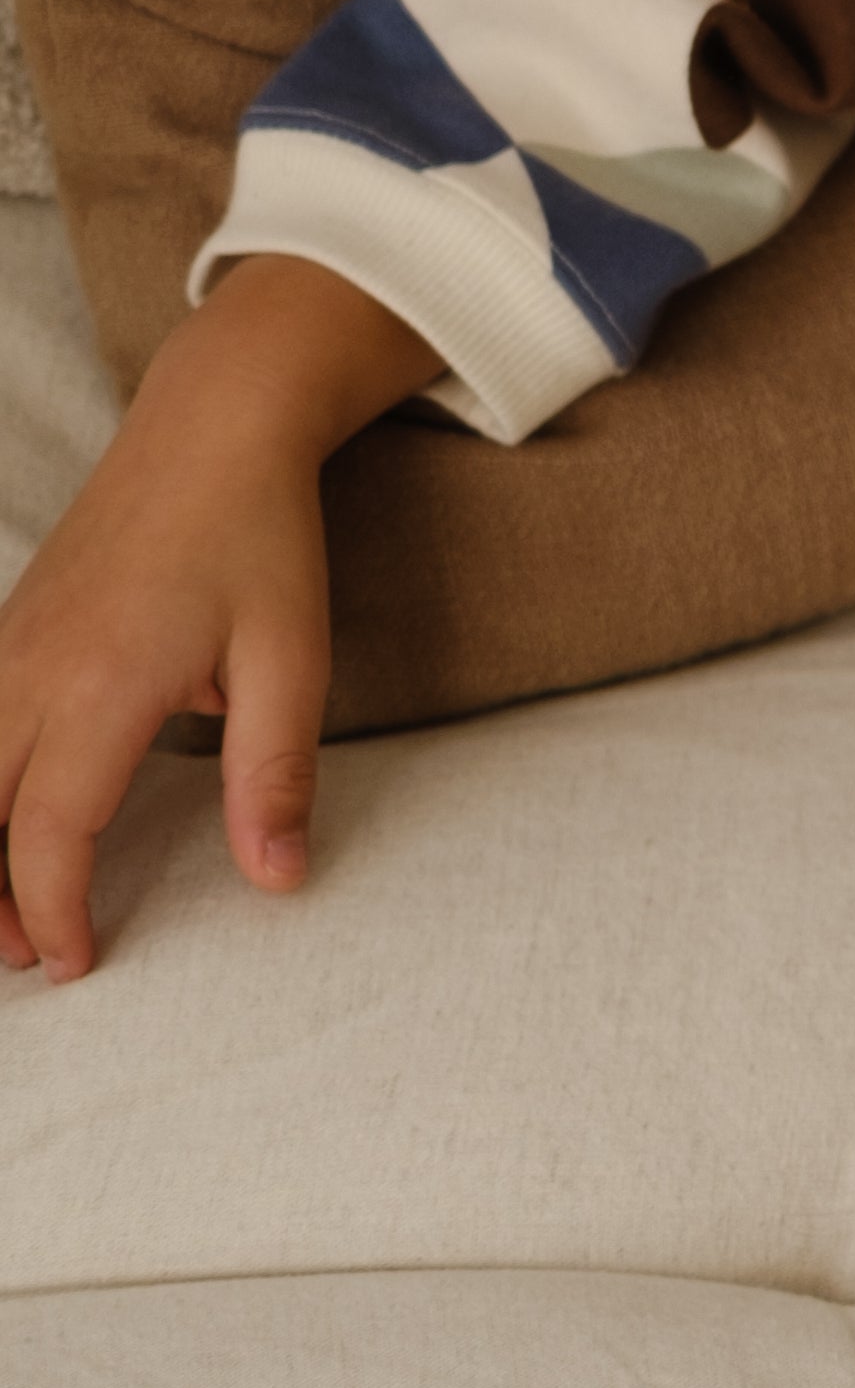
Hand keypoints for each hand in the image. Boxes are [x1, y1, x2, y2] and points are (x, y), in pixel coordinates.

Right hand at [0, 259, 436, 978]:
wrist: (214, 425)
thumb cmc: (258, 537)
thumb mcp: (292, 657)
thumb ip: (276, 774)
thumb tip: (279, 879)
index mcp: (101, 686)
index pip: (48, 833)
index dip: (54, 911)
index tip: (77, 962)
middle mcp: (33, 668)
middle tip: (28, 957)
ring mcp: (10, 642)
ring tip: (5, 909)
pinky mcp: (11, 624)